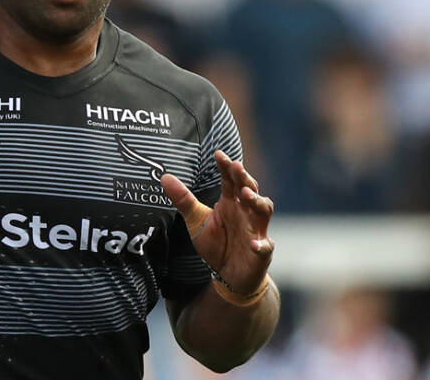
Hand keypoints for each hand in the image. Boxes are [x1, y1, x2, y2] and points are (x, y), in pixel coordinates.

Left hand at [161, 150, 273, 294]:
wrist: (229, 275)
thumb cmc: (216, 244)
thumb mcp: (196, 220)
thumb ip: (183, 199)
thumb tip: (164, 177)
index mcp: (230, 203)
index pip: (230, 180)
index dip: (226, 167)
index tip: (218, 154)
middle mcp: (246, 213)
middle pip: (250, 190)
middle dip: (244, 178)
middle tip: (236, 166)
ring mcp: (256, 231)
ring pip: (263, 211)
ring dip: (257, 202)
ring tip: (246, 195)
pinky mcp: (261, 252)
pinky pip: (265, 247)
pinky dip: (262, 245)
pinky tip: (255, 244)